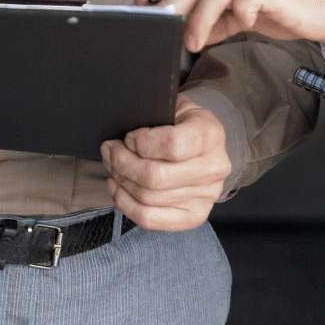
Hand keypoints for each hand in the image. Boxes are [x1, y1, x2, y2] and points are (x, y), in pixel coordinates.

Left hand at [100, 97, 231, 230]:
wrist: (204, 144)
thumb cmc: (181, 122)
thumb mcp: (172, 106)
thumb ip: (152, 117)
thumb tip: (123, 137)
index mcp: (211, 134)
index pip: (172, 145)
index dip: (142, 142)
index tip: (130, 137)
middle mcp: (214, 168)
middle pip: (155, 176)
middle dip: (122, 162)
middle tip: (110, 150)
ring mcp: (207, 196)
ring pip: (148, 197)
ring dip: (120, 180)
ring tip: (112, 165)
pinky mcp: (194, 216)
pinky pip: (149, 218)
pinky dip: (125, 203)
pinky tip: (117, 186)